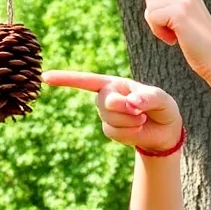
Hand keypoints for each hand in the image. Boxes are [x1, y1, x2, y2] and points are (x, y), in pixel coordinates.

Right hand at [41, 70, 182, 153]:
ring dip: (129, 121)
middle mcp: (108, 97)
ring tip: (142, 118)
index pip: (87, 80)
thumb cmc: (163, 109)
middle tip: (140, 110)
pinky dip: (129, 132)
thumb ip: (149, 97)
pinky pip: (114, 132)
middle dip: (122, 107)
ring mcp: (107, 115)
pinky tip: (138, 128)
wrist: (165, 132)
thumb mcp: (162, 99)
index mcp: (116, 83)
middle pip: (104, 101)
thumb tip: (131, 101)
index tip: (45, 77)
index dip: (66, 78)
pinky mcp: (110, 130)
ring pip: (109, 118)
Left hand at [119, 0, 210, 86]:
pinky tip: (176, 39)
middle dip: (154, 18)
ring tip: (178, 35)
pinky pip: (151, 17)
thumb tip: (151, 7)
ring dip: (157, 27)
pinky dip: (159, 32)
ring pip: (148, 7)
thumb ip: (169, 6)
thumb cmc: (198, 45)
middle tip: (174, 32)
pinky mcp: (179, 10)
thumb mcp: (182, 20)